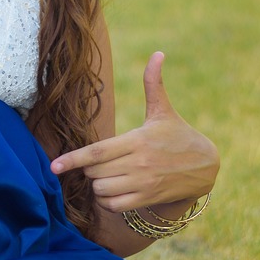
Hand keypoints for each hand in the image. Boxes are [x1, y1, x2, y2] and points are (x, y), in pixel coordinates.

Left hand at [50, 52, 218, 212]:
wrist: (206, 166)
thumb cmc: (178, 135)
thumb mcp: (164, 111)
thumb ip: (154, 84)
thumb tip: (158, 54)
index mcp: (137, 140)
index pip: (97, 152)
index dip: (72, 160)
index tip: (53, 166)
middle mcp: (138, 164)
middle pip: (94, 172)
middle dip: (87, 168)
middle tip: (96, 161)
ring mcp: (143, 184)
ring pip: (102, 190)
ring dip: (96, 185)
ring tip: (103, 174)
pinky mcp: (147, 198)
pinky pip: (114, 205)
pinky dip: (106, 201)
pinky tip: (111, 190)